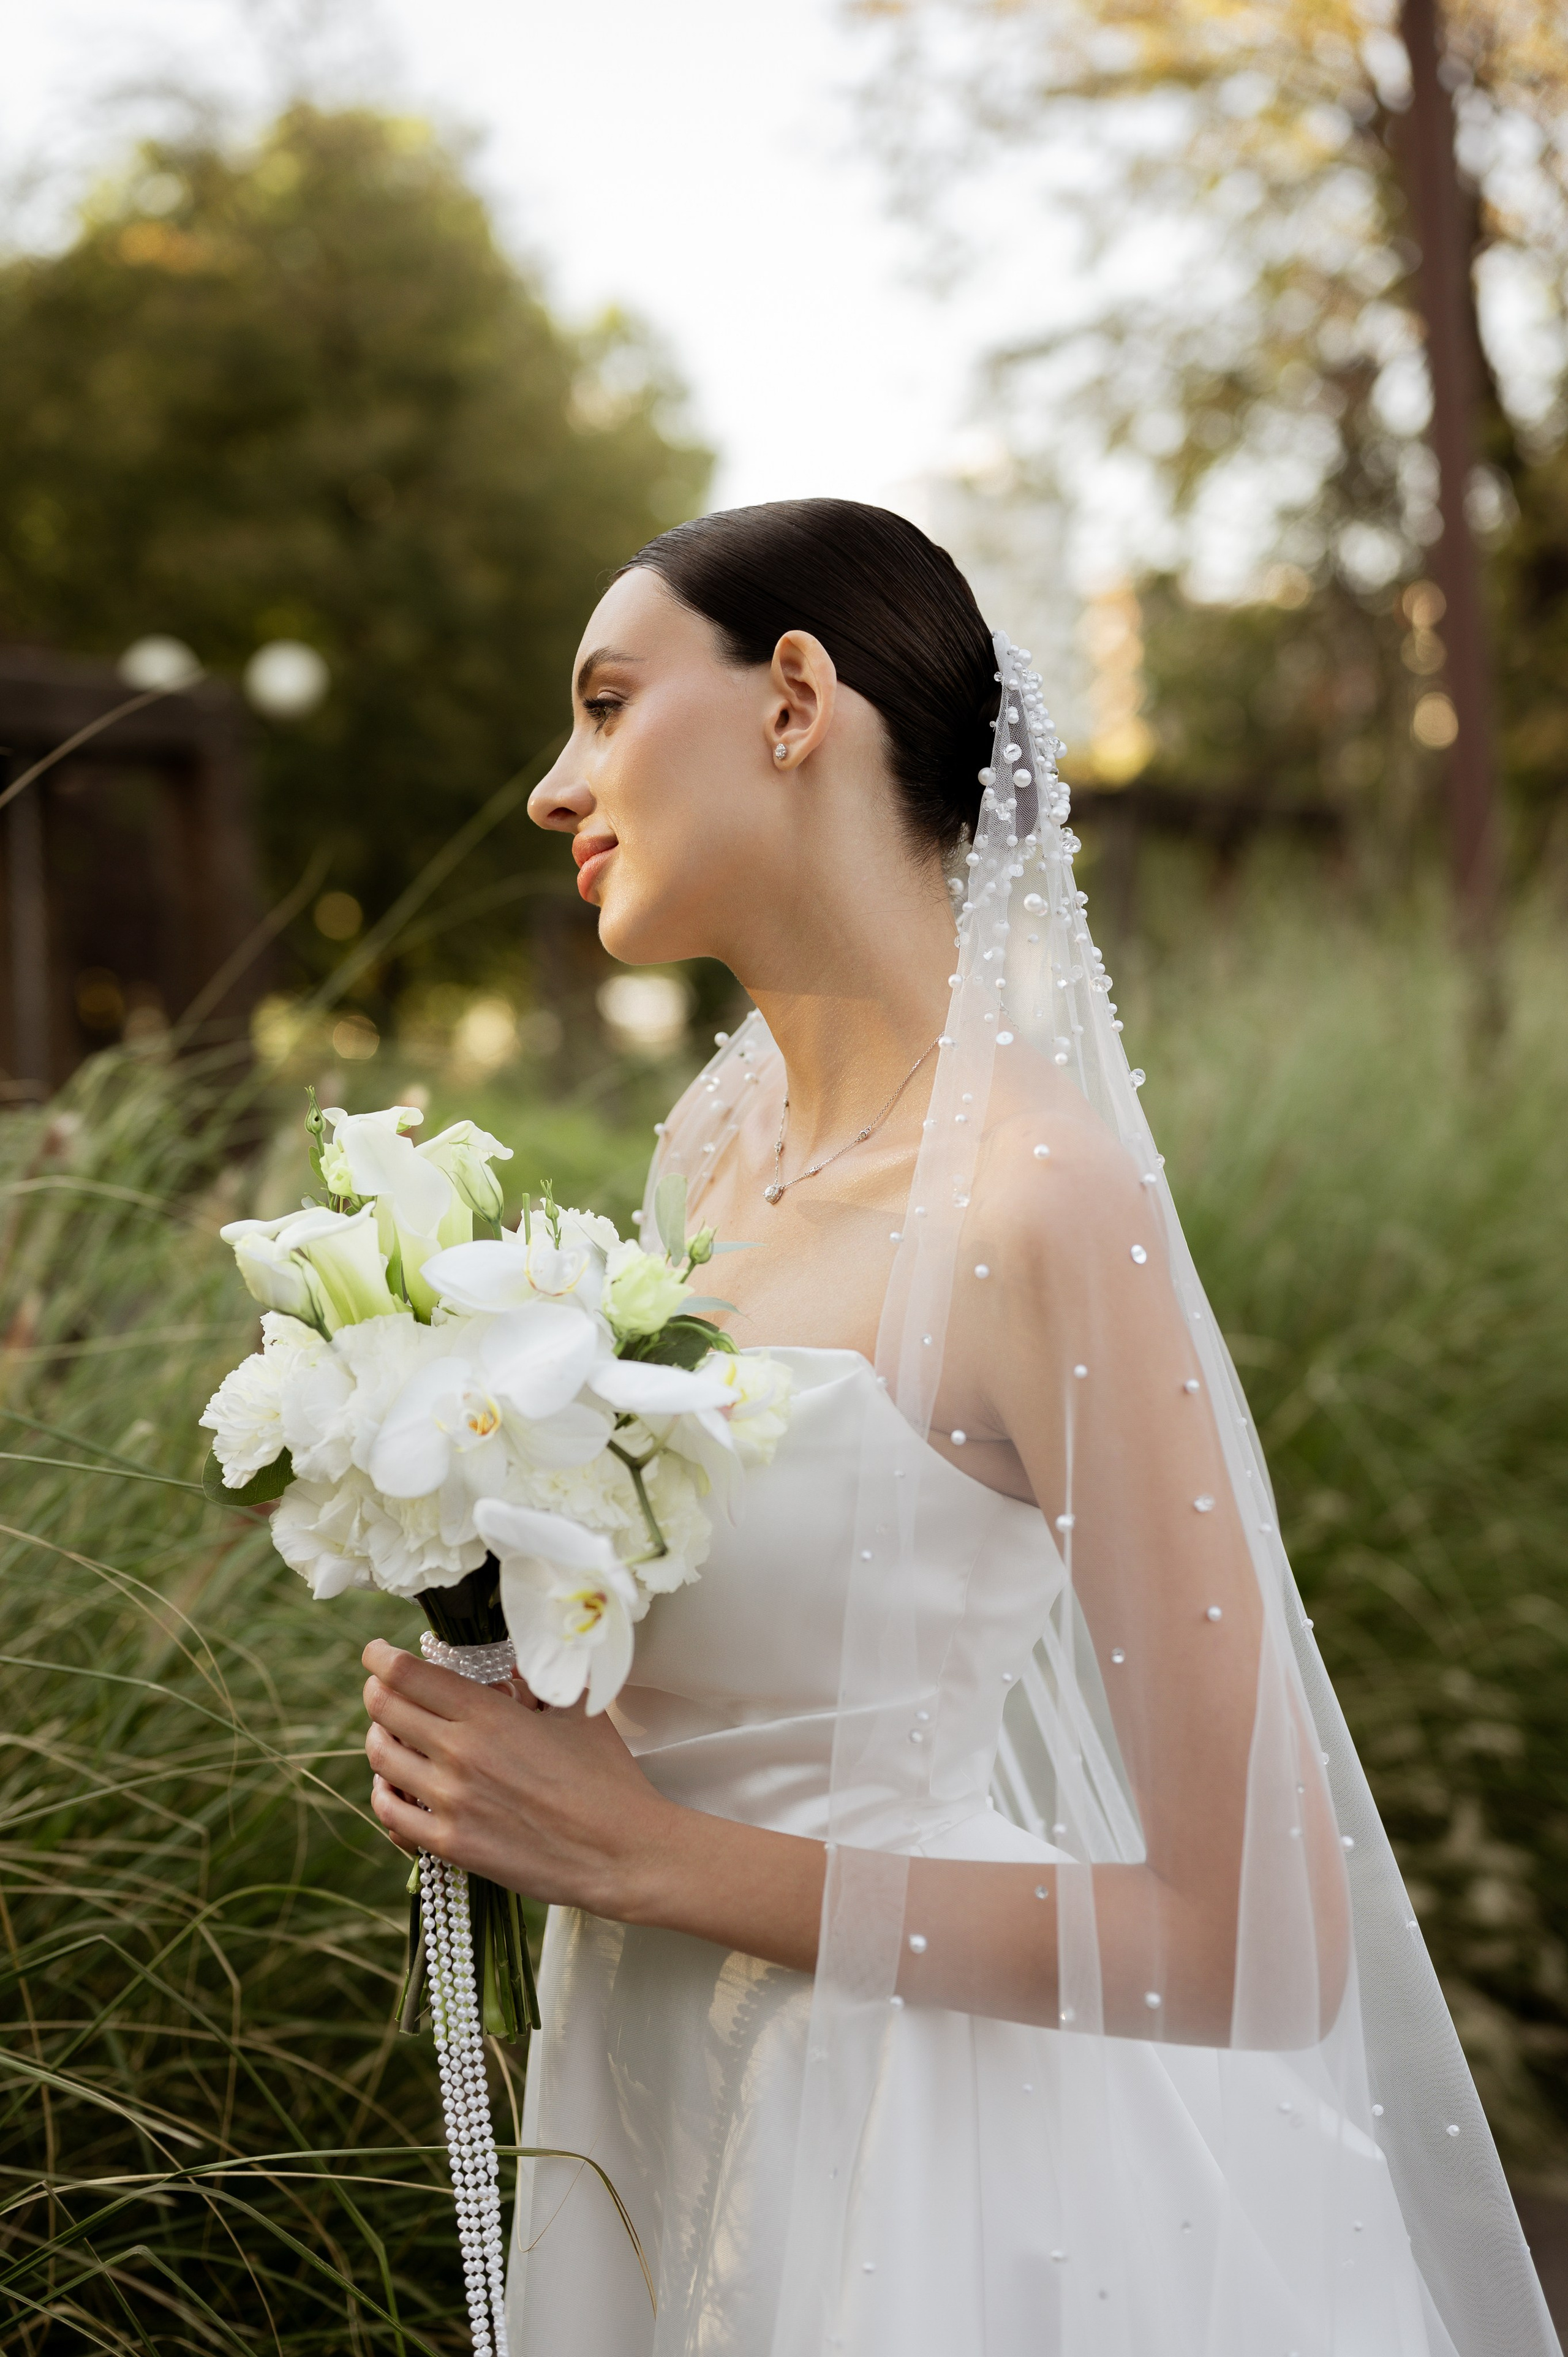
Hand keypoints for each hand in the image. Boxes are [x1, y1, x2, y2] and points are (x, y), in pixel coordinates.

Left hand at [361, 1638, 674, 1917]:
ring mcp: (451, 1802)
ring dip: (377, 1738)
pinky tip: (392, 1786)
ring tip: (387, 1732)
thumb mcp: (577, 1710)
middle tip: (381, 1687)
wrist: (622, 1851)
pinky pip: (391, 1814)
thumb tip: (507, 1663)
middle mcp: (460, 1752)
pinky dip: (383, 1793)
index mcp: (489, 1713)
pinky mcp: (451, 1845)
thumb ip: (537, 1680)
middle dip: (376, 1691)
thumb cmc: (607, 1778)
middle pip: (385, 1709)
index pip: (408, 1675)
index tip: (376, 1652)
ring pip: (380, 1758)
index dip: (381, 1657)